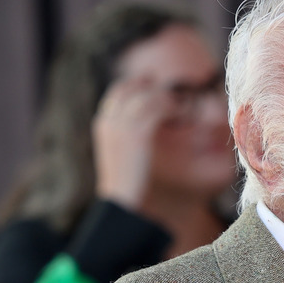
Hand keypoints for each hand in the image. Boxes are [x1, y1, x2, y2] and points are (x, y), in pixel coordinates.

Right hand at [92, 76, 174, 209]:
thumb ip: (125, 134)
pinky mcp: (138, 134)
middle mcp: (110, 121)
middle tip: (170, 91)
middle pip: (131, 87)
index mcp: (102, 124)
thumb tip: (142, 126)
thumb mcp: (119, 152)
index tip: (151, 84)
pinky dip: (172, 108)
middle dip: (151, 86)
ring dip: (166, 98)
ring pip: (147, 96)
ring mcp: (123, 126)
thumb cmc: (123, 180)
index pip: (117, 91)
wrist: (120, 198)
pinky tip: (181, 114)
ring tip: (179, 106)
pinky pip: (157, 109)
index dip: (135, 84)